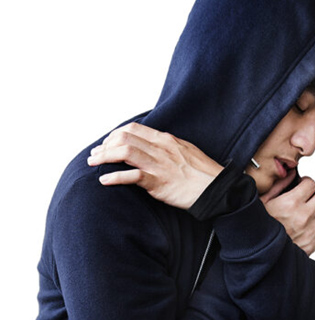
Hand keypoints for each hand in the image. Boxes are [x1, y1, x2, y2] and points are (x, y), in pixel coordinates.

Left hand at [87, 122, 222, 209]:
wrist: (217, 190)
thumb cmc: (203, 175)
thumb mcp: (185, 152)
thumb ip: (167, 148)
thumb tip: (152, 149)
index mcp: (165, 139)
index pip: (133, 129)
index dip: (115, 134)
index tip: (107, 144)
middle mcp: (160, 148)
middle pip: (124, 138)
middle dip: (104, 145)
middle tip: (94, 154)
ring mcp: (158, 165)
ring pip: (124, 152)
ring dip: (104, 157)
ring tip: (93, 163)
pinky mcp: (158, 182)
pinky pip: (131, 176)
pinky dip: (114, 177)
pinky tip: (104, 180)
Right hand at [261, 176, 314, 255]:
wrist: (259, 253)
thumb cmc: (259, 228)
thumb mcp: (263, 202)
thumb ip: (279, 185)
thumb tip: (291, 174)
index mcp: (291, 203)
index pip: (312, 184)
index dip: (307, 183)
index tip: (303, 186)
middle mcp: (303, 217)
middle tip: (311, 197)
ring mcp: (310, 232)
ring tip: (313, 213)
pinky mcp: (312, 245)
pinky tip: (309, 227)